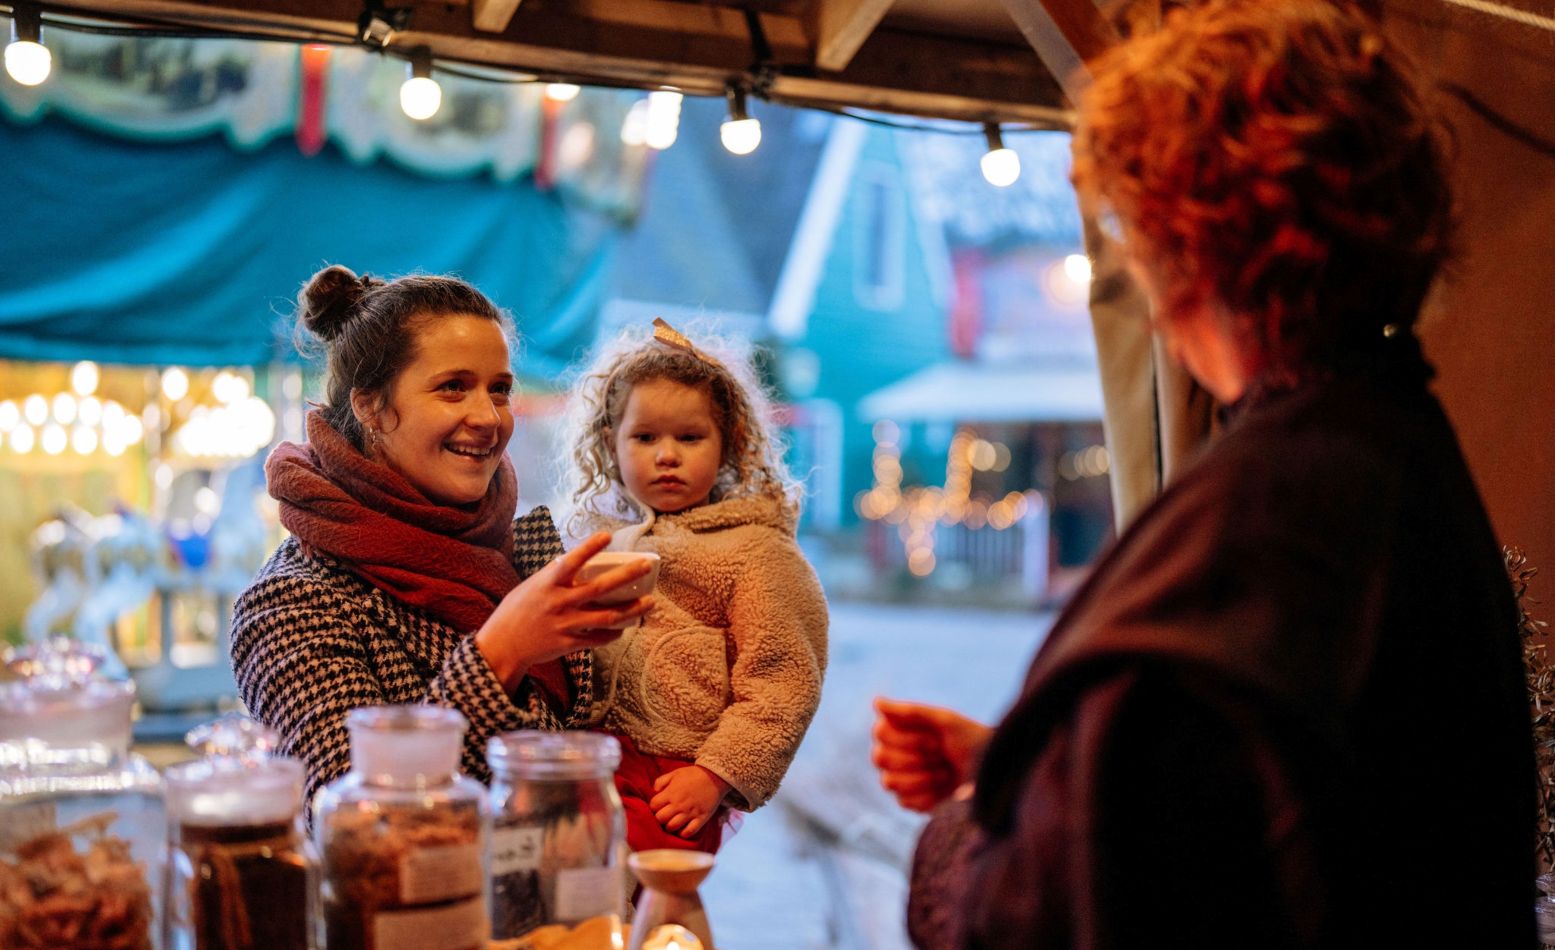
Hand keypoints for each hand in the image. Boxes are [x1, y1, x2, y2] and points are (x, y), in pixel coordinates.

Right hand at [475, 532, 653, 692]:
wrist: (502, 645)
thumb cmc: (517, 610)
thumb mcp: (533, 587)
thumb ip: (557, 578)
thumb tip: (583, 567)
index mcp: (548, 584)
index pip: (571, 561)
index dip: (589, 548)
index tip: (607, 535)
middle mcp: (559, 602)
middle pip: (600, 588)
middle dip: (627, 576)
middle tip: (647, 566)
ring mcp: (566, 624)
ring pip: (607, 616)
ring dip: (632, 609)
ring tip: (650, 601)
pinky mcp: (569, 644)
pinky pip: (599, 638)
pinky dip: (614, 633)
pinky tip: (625, 626)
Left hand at [649, 765, 729, 838]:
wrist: (715, 776)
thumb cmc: (693, 774)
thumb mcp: (674, 773)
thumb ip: (660, 782)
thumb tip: (653, 792)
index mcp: (671, 793)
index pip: (653, 806)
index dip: (653, 807)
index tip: (658, 807)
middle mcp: (679, 804)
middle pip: (660, 819)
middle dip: (659, 818)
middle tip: (664, 816)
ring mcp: (690, 812)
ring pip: (672, 827)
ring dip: (669, 827)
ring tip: (672, 823)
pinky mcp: (701, 818)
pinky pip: (689, 832)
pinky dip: (683, 833)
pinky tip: (682, 829)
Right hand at [871, 697, 992, 812]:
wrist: (993, 773)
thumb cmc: (971, 741)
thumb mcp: (945, 721)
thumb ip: (910, 711)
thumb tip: (876, 701)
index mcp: (902, 730)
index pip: (880, 733)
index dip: (908, 739)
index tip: (936, 739)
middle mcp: (896, 753)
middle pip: (880, 757)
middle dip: (916, 758)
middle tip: (942, 755)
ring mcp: (902, 778)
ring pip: (889, 781)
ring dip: (923, 777)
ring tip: (945, 772)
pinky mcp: (911, 801)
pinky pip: (904, 801)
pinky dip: (928, 796)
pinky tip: (944, 790)